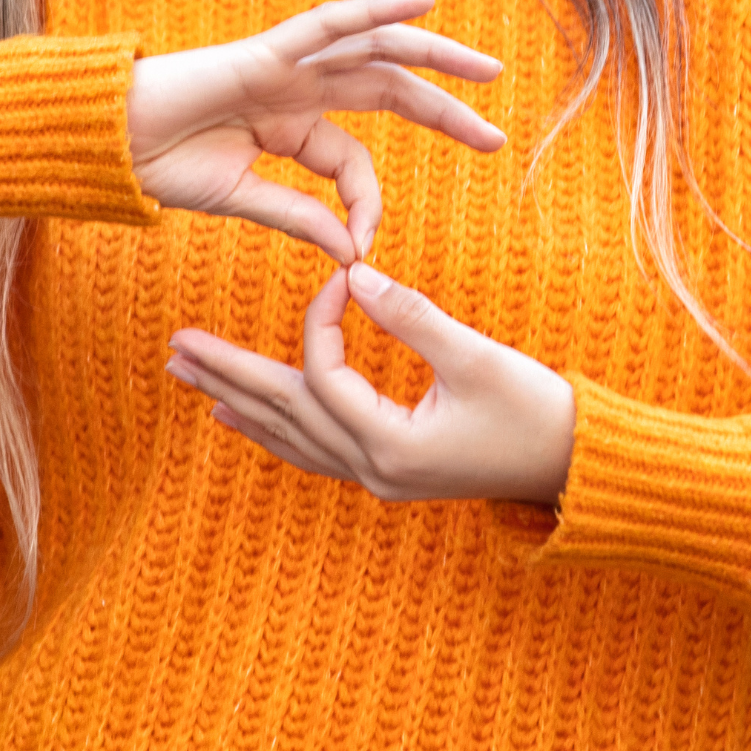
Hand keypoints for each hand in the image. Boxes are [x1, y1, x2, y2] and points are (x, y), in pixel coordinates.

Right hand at [126, 0, 504, 263]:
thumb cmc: (163, 167)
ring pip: (376, 51)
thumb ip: (300, 215)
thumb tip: (350, 248)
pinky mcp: (265, 51)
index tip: (363, 247)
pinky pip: (330, 24)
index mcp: (293, 127)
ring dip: (435, 54)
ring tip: (488, 71)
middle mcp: (299, 90)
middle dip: (445, 109)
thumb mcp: (245, 199)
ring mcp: (286, 66)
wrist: (108, 143)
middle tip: (496, 134)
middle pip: (389, 90)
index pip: (355, 160)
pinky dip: (377, 10)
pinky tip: (425, 1)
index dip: (368, 203)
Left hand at [166, 263, 576, 503]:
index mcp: (391, 445)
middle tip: (175, 349)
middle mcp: (373, 471)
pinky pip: (313, 452)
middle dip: (229, 378)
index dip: (319, 320)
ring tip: (192, 382)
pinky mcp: (387, 471)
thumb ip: (411, 316)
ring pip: (292, 438)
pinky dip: (275, 431)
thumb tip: (354, 273)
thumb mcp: (476, 358)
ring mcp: (377, 478)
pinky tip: (241, 421)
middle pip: (284, 416)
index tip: (336, 276)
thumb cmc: (535, 411)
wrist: (574, 467)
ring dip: (241, 404)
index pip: (325, 376)